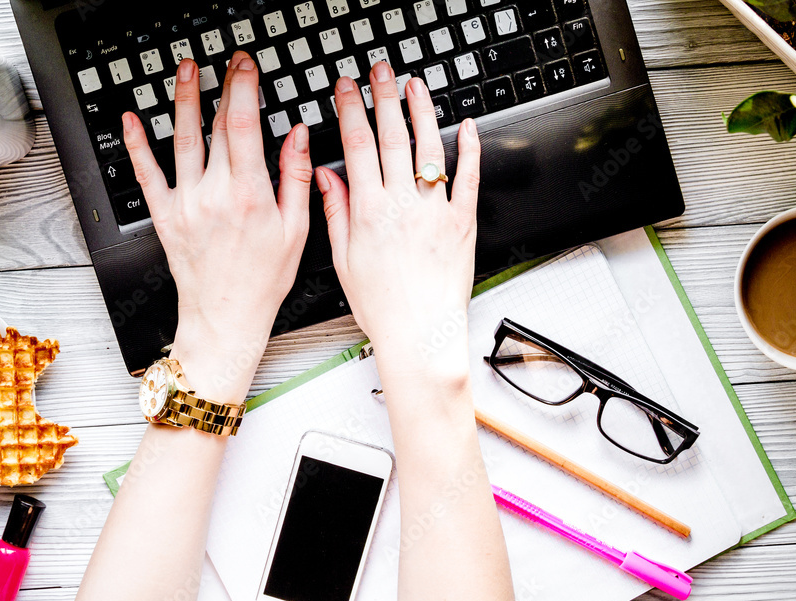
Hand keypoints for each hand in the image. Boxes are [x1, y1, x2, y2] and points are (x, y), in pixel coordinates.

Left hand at [123, 53, 312, 399]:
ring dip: (182, 99)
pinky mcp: (164, 216)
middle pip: (215, 126)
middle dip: (222, 86)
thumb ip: (296, 178)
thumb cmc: (262, 282)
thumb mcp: (296, 231)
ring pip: (181, 140)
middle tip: (227, 63)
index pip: (244, 126)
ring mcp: (185, 204)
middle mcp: (214, 195)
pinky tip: (131, 120)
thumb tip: (297, 137)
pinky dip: (136, 144)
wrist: (225, 319)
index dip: (244, 88)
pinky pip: (147, 174)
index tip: (246, 67)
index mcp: (250, 196)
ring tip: (184, 71)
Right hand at [316, 62, 480, 377]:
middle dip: (384, 98)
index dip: (351, 111)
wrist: (420, 335)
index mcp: (369, 213)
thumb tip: (325, 178)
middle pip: (392, 138)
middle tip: (381, 71)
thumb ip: (335, 213)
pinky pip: (468, 178)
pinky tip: (466, 126)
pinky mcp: (463, 222)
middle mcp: (403, 206)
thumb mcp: (344, 260)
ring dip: (422, 112)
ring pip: (429, 149)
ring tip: (416, 86)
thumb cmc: (383, 306)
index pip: (357, 147)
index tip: (347, 89)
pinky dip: (470, 148)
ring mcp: (435, 211)